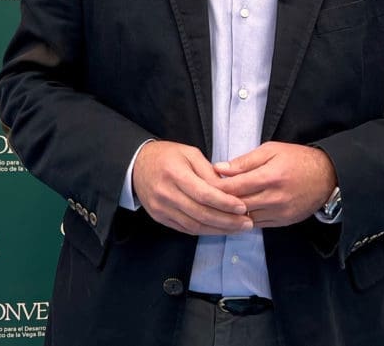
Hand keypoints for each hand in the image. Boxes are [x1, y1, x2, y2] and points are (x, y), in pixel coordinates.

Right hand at [133, 140, 253, 235]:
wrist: (136, 165)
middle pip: (201, 213)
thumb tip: (228, 189)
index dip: (225, 203)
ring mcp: (161, 208)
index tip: (243, 207)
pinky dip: (205, 231)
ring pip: (195, 225)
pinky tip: (219, 229)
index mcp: (174, 173)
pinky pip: (186, 229)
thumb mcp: (189, 153)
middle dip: (227, 221)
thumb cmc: (165, 156)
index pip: (204, 194)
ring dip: (219, 229)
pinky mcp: (160, 218)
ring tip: (238, 228)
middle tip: (247, 222)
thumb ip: (209, 171)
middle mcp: (166, 194)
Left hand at [213, 142, 336, 227]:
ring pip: (246, 218)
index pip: (235, 186)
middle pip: (238, 205)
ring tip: (218, 206)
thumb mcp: (271, 150)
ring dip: (231, 213)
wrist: (327, 176)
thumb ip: (244, 161)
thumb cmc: (297, 158)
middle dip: (220, 202)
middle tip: (206, 197)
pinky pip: (258, 224)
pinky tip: (236, 213)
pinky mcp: (284, 222)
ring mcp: (280, 212)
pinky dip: (246, 219)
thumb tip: (220, 168)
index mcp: (270, 176)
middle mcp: (275, 198)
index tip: (204, 184)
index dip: (216, 187)